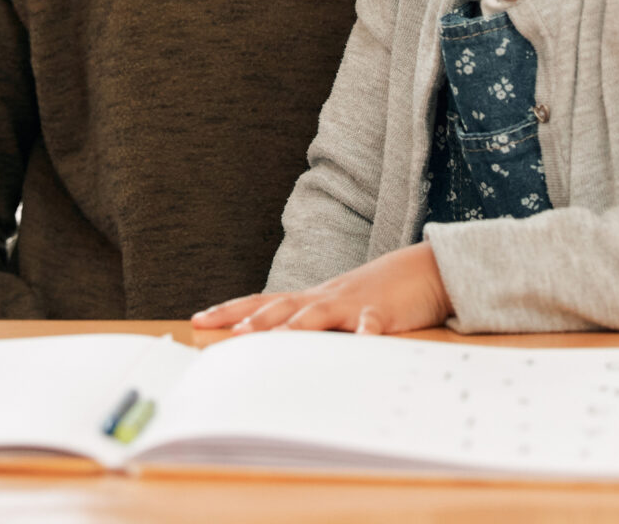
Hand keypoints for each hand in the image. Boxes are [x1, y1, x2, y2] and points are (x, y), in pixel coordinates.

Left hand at [191, 243, 452, 335]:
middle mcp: (323, 299)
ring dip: (298, 326)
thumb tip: (273, 347)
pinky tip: (363, 343)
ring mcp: (351, 304)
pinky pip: (372, 324)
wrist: (419, 271)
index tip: (199, 319)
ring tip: (277, 339)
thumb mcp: (336, 311)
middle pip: (281, 306)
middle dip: (253, 321)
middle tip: (227, 334)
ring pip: (319, 313)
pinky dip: (366, 334)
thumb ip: (308, 327)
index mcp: (309, 301)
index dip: (230, 310)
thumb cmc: (372, 295)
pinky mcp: (381, 312)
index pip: (261, 303)